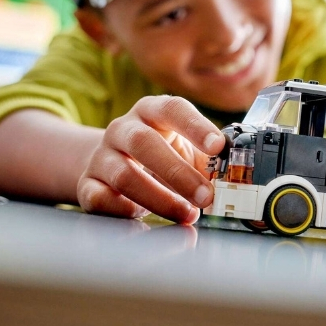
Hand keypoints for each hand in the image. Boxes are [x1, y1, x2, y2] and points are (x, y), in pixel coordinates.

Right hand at [77, 95, 225, 223]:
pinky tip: (143, 217)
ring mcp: (102, 156)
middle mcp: (123, 129)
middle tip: (206, 196)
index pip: (172, 108)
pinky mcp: (87, 184)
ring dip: (159, 199)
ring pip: (123, 175)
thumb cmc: (159, 155)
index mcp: (151, 111)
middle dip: (178, 173)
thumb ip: (209, 160)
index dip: (195, 126)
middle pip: (144, 144)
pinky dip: (123, 210)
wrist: (111, 163)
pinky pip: (100, 197)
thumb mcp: (185, 149)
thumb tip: (237, 178)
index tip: (218, 146)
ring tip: (186, 215)